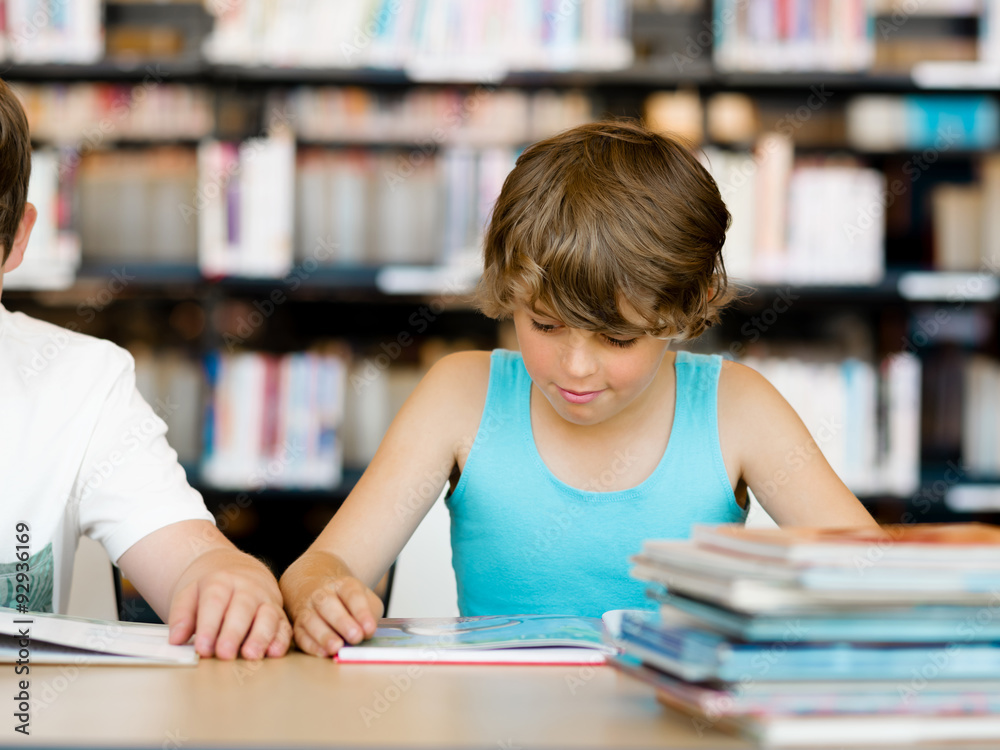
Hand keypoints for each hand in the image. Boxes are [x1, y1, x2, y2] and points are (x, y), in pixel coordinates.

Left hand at [167, 549, 291, 659]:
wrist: (240, 572)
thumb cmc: (213, 591)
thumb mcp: (191, 593)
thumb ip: (182, 615)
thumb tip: (176, 639)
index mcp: (222, 581)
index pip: (215, 601)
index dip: (209, 625)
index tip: (202, 647)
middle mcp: (248, 589)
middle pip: (242, 608)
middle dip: (234, 633)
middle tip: (224, 654)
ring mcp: (266, 600)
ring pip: (267, 616)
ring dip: (260, 636)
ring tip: (250, 655)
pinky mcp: (280, 614)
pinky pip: (284, 626)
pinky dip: (281, 640)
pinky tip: (274, 652)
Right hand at [282, 556, 382, 656]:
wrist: (322, 593)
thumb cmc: (350, 603)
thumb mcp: (367, 601)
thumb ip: (371, 614)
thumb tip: (367, 632)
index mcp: (343, 585)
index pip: (352, 594)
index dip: (361, 612)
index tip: (370, 628)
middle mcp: (322, 594)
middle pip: (328, 604)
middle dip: (342, 622)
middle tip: (356, 637)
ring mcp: (307, 609)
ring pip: (311, 620)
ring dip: (324, 635)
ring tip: (337, 647)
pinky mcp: (298, 626)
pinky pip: (300, 635)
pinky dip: (311, 645)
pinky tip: (323, 653)